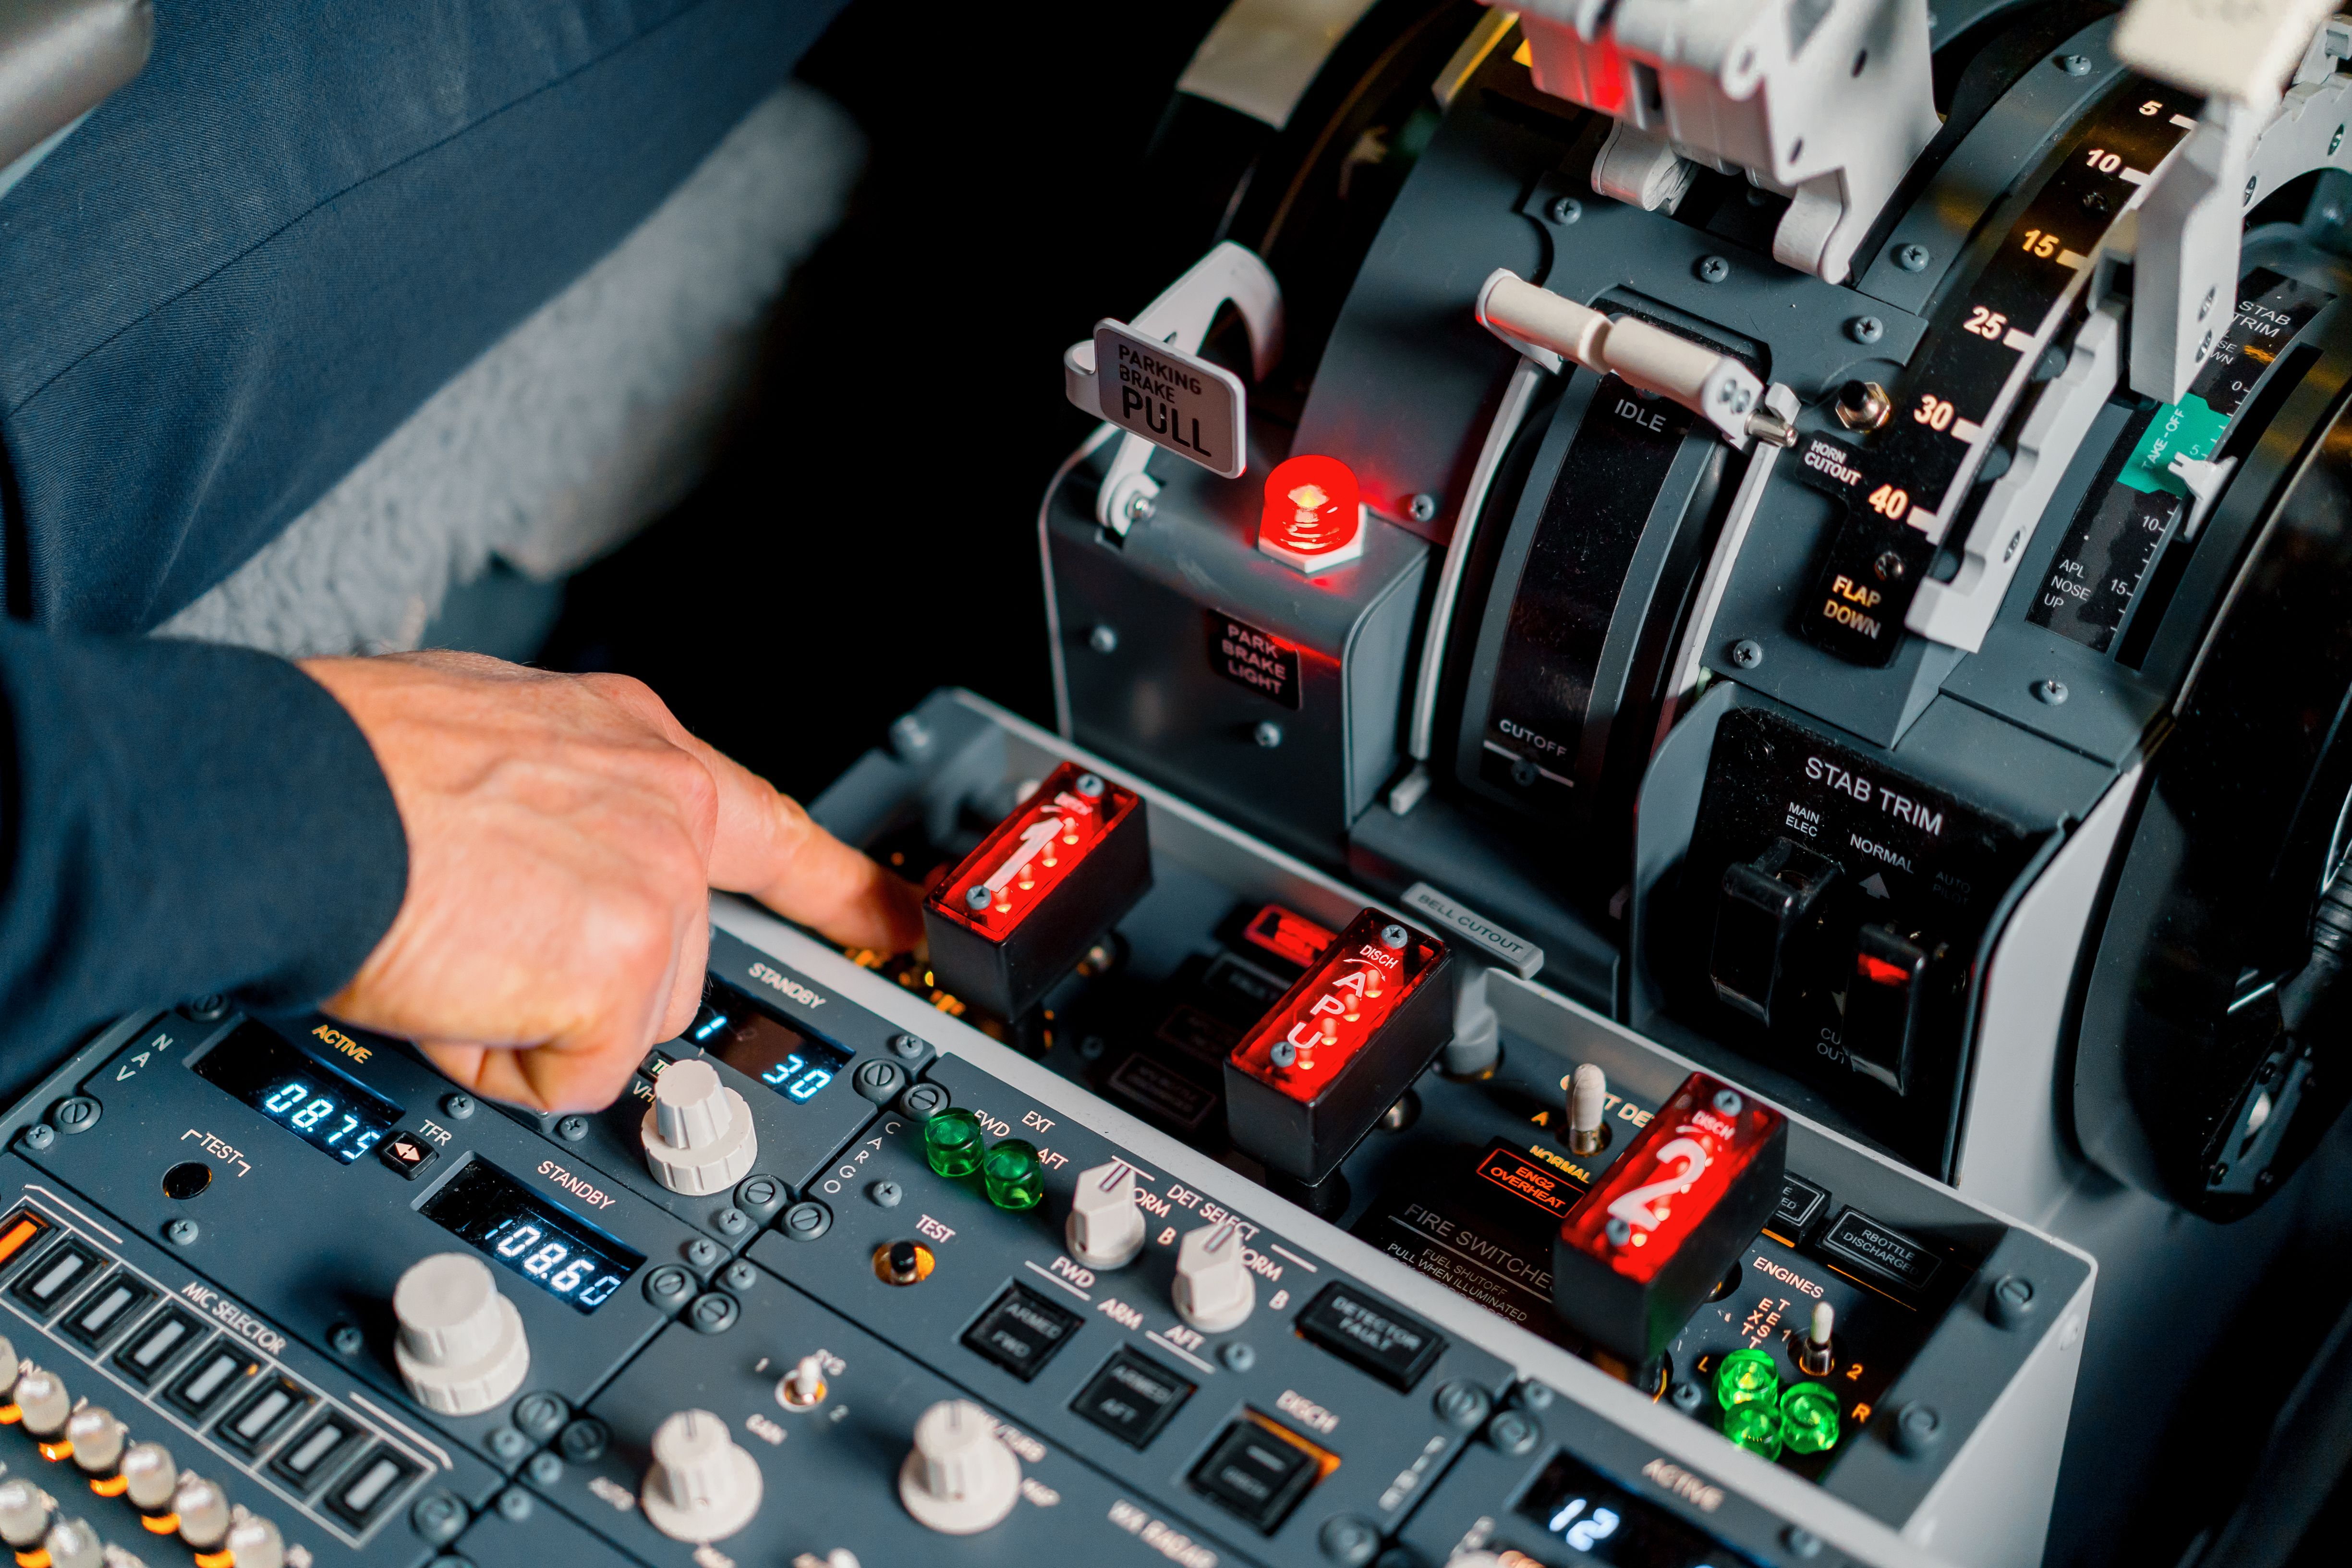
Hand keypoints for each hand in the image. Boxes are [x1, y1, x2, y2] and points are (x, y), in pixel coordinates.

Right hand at [299, 651, 921, 1113]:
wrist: (280, 797)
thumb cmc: (342, 770)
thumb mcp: (486, 747)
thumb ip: (560, 809)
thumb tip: (548, 876)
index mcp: (632, 742)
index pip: (768, 825)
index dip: (843, 887)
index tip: (898, 922)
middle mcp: (664, 801)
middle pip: (672, 960)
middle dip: (583, 979)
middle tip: (480, 927)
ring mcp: (657, 883)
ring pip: (624, 1022)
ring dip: (535, 1016)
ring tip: (451, 941)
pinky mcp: (624, 966)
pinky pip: (573, 1073)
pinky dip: (500, 1056)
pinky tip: (452, 981)